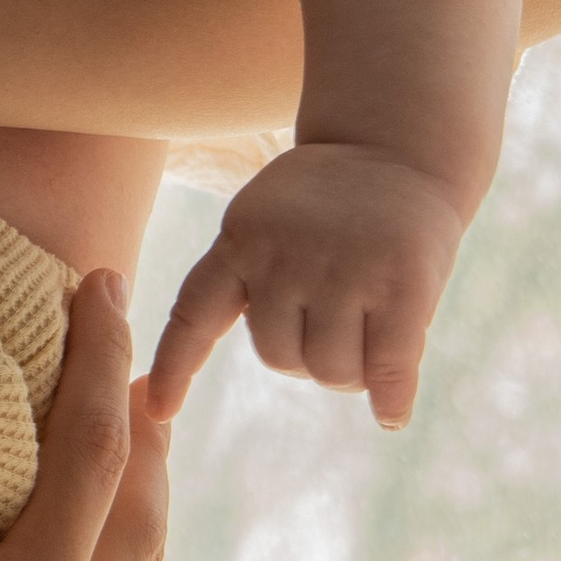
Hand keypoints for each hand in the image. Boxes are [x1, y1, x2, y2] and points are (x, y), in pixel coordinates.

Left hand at [145, 139, 469, 428]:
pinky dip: (390, 400)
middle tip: (335, 327)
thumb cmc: (327, 198)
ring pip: (330, 370)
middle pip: (278, 358)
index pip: (194, 313)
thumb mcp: (263, 216)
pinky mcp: (401, 282)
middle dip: (307, 358)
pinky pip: (386, 368)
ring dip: (350, 372)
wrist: (397, 145)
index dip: (176, 367)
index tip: (159, 412)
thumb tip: (251, 356)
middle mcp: (284, 255)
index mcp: (240, 239)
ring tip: (366, 334)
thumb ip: (246, 272)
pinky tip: (391, 414)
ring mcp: (343, 268)